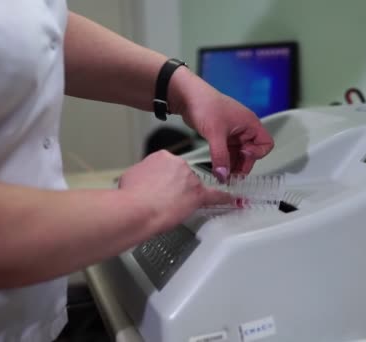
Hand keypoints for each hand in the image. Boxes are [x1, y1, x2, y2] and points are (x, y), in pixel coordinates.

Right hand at [118, 150, 232, 230]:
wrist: (137, 208)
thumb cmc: (131, 196)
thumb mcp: (131, 175)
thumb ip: (143, 174)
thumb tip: (143, 181)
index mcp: (163, 157)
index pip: (168, 168)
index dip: (162, 181)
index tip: (156, 189)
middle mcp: (179, 164)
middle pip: (182, 178)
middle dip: (172, 190)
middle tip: (159, 201)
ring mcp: (190, 178)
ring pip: (191, 189)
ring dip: (181, 199)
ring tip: (165, 209)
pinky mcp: (198, 194)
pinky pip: (215, 196)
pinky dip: (226, 199)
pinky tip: (234, 200)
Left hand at [168, 69, 273, 181]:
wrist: (188, 97)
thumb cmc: (205, 104)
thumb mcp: (215, 133)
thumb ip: (220, 156)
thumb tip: (223, 174)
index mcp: (250, 124)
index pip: (266, 144)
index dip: (257, 153)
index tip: (243, 156)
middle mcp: (244, 129)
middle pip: (251, 153)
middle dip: (242, 165)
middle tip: (232, 177)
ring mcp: (234, 133)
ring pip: (239, 155)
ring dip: (232, 166)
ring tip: (223, 176)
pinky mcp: (223, 136)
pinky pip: (228, 153)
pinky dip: (224, 162)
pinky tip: (218, 169)